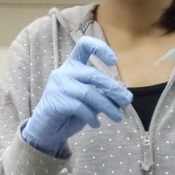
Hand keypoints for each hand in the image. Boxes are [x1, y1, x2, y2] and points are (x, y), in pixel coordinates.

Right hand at [21, 37, 132, 156]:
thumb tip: (123, 93)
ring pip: (90, 93)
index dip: (100, 48)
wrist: (47, 128)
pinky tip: (96, 124)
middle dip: (113, 89)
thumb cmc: (70, 110)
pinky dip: (92, 117)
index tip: (113, 61)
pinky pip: (80, 108)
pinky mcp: (56, 101)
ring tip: (118, 117)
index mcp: (72, 65)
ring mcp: (58, 85)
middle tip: (127, 101)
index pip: (84, 45)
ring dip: (108, 107)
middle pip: (94, 75)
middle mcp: (64, 71)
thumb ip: (101, 92)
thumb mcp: (88, 99)